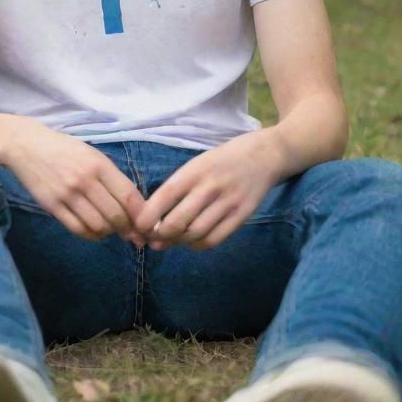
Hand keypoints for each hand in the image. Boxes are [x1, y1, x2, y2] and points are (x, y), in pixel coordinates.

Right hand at [0, 117, 147, 244]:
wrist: (26, 145)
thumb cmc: (64, 149)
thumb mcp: (91, 155)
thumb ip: (112, 178)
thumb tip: (135, 209)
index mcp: (98, 164)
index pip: (128, 196)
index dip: (142, 216)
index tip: (147, 225)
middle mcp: (84, 179)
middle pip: (116, 215)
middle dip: (128, 229)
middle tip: (131, 234)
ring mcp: (67, 194)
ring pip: (98, 225)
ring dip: (108, 232)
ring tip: (109, 229)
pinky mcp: (52, 205)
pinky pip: (78, 229)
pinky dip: (91, 235)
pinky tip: (94, 231)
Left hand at [135, 130, 284, 251]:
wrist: (263, 156)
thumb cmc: (221, 160)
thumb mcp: (196, 165)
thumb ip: (178, 187)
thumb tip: (155, 215)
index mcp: (193, 172)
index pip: (165, 196)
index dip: (148, 216)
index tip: (138, 227)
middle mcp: (209, 187)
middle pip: (178, 221)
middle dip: (161, 235)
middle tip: (154, 240)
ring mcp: (227, 203)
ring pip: (195, 233)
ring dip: (179, 242)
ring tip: (172, 240)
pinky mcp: (242, 216)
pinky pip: (215, 239)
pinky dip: (199, 245)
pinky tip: (192, 241)